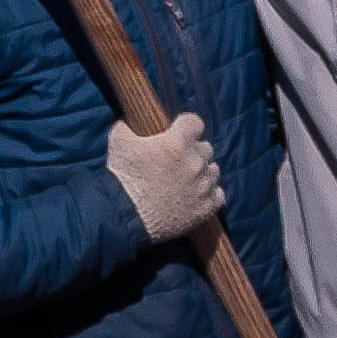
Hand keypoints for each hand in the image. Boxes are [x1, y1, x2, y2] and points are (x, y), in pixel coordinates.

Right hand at [103, 111, 222, 245]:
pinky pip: (218, 194)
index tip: (179, 132)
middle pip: (205, 147)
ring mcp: (202, 187)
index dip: (186, 126)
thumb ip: (128, 127)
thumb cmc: (122, 177)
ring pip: (213, 170)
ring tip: (185, 178)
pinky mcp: (205, 208)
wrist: (125, 214)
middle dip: (193, 150)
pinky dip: (209, 193)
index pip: (195, 123)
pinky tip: (196, 193)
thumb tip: (130, 124)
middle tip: (178, 159)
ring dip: (202, 171)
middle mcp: (194, 163)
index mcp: (176, 143)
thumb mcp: (118, 141)